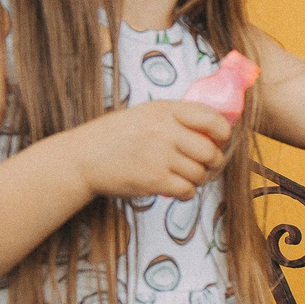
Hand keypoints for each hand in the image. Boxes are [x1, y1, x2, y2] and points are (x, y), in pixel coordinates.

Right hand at [71, 101, 231, 199]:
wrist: (81, 158)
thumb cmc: (114, 137)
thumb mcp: (145, 115)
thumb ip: (176, 119)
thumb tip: (214, 131)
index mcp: (165, 110)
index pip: (211, 118)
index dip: (223, 133)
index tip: (220, 140)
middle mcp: (165, 130)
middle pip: (210, 151)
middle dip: (212, 162)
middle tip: (204, 165)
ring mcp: (160, 156)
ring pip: (201, 174)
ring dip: (197, 179)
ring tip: (182, 175)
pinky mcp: (155, 180)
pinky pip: (188, 190)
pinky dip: (185, 193)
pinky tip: (174, 187)